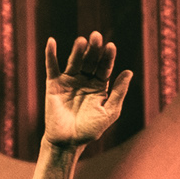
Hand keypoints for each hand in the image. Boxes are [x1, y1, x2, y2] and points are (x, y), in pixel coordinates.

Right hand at [38, 34, 135, 150]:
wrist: (67, 142)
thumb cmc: (90, 129)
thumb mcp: (109, 111)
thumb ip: (118, 92)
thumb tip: (128, 72)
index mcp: (99, 86)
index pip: (105, 67)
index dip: (108, 57)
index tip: (111, 47)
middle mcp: (84, 80)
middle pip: (90, 60)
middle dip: (94, 49)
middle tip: (96, 36)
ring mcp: (69, 81)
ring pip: (74, 62)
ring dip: (77, 51)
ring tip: (82, 41)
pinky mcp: (54, 85)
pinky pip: (52, 67)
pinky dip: (50, 54)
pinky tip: (52, 41)